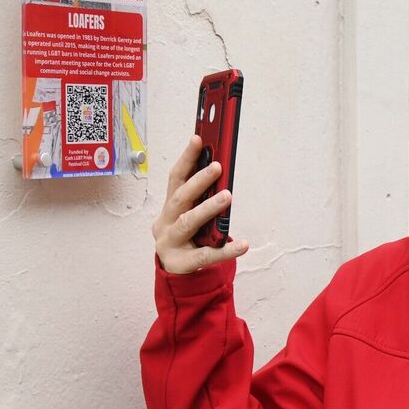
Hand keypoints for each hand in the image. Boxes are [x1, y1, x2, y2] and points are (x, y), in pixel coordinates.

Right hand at [152, 135, 248, 273]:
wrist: (174, 269)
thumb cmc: (186, 236)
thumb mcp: (190, 214)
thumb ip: (201, 197)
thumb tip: (219, 170)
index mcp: (169, 206)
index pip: (176, 178)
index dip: (186, 159)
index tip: (198, 139)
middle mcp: (165, 222)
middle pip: (180, 198)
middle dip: (198, 181)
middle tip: (218, 167)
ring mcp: (170, 243)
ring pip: (188, 222)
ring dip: (207, 208)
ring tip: (227, 197)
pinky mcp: (182, 262)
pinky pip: (206, 255)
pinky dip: (226, 249)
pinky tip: (243, 244)